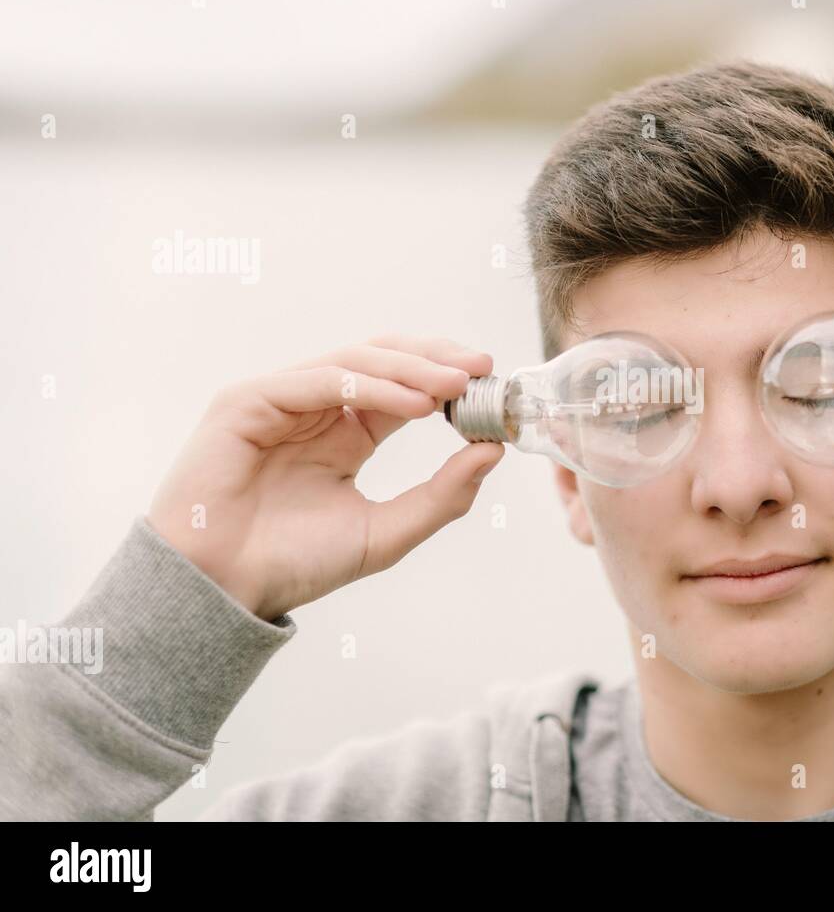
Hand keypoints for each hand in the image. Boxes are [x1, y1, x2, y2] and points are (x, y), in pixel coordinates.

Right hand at [146, 335, 504, 620]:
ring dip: (411, 368)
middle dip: (435, 358)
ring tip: (454, 384)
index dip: (448, 380)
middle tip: (481, 366)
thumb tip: (493, 452)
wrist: (224, 591)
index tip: (492, 384)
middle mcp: (317, 409)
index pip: (405, 387)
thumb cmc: (295, 564)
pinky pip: (320, 379)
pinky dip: (371, 385)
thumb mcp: (386, 533)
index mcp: (347, 435)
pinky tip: (414, 403)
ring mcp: (281, 400)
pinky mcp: (248, 400)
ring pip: (356, 361)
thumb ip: (441, 495)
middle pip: (384, 360)